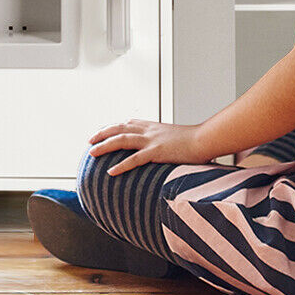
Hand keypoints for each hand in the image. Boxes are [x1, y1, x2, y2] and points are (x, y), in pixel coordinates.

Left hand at [87, 119, 209, 175]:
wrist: (204, 139)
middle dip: (102, 134)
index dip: (113, 127)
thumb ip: (163, 139)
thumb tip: (160, 147)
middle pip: (119, 128)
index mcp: (153, 125)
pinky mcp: (157, 152)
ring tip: (92, 153)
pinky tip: (111, 171)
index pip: (127, 122)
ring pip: (122, 140)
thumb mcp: (173, 136)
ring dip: (105, 146)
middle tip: (90, 141)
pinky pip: (135, 159)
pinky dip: (121, 165)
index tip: (103, 131)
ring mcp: (152, 140)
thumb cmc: (193, 140)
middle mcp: (149, 130)